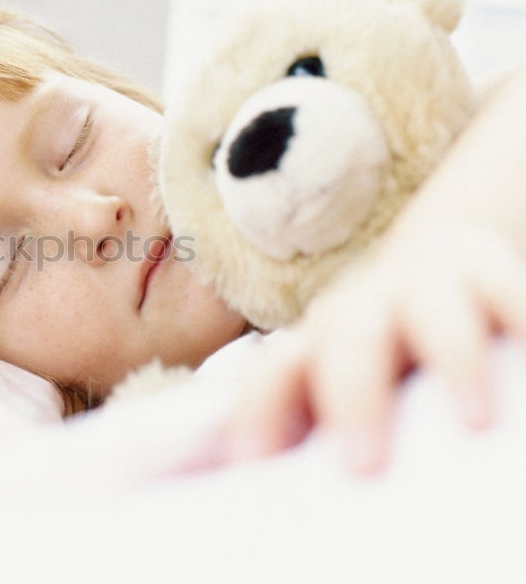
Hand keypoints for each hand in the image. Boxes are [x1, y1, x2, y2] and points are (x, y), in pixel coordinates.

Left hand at [229, 223, 525, 472]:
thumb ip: (319, 431)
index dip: (257, 410)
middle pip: (346, 340)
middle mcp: (362, 316)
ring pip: (428, 311)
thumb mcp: (348, 386)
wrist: (445, 256)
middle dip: (352, 400)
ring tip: (479, 422)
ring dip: (452, 362)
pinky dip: (519, 317)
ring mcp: (423, 289)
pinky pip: (502, 286)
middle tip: (365, 465)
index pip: (273, 371)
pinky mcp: (482, 271)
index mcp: (317, 350)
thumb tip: (274, 494)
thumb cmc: (385, 353)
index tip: (253, 462)